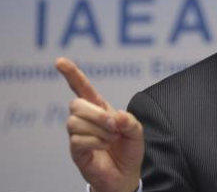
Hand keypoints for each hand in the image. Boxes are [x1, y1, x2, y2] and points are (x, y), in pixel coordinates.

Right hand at [56, 58, 143, 191]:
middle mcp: (85, 119)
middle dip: (97, 114)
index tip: (59, 61)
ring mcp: (78, 135)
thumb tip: (117, 117)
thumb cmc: (129, 150)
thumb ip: (130, 121)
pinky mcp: (76, 151)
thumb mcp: (137, 132)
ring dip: (98, 129)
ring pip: (74, 122)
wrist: (126, 175)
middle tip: (114, 125)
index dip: (71, 74)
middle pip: (76, 104)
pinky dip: (96, 142)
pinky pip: (77, 140)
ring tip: (111, 138)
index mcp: (99, 108)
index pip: (81, 88)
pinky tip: (104, 146)